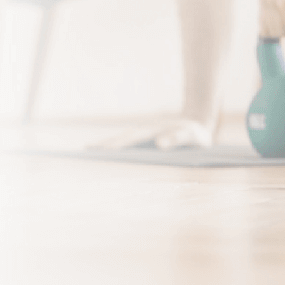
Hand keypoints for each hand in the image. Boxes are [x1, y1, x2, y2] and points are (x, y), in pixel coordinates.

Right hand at [89, 118, 212, 150]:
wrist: (199, 127)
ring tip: (88, 153)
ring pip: (122, 141)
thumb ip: (178, 137)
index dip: (117, 144)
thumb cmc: (196, 134)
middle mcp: (145, 132)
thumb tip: (158, 143)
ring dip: (106, 146)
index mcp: (154, 131)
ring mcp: (144, 136)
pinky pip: (127, 146)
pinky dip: (115, 149)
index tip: (102, 151)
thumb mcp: (192, 135)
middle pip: (122, 138)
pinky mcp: (145, 142)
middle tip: (85, 152)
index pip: (131, 138)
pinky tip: (105, 157)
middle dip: (105, 145)